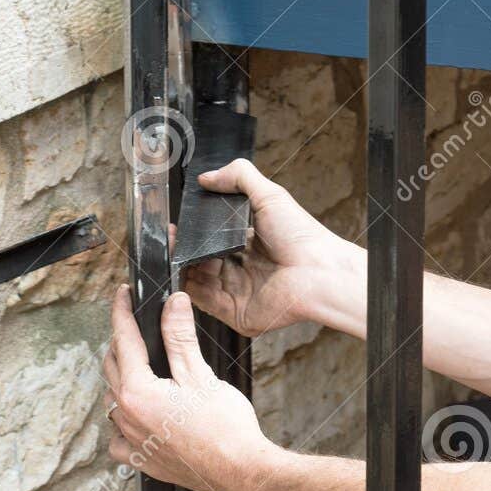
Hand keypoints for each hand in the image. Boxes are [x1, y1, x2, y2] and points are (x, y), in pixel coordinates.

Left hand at [104, 286, 283, 490]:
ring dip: (120, 379)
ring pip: (113, 399)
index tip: (122, 295)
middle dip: (121, 342)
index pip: (124, 340)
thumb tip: (173, 304)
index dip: (122, 312)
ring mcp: (132, 440)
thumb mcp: (201, 374)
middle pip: (112, 367)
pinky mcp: (142, 460)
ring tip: (139, 367)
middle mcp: (127, 416)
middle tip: (136, 327)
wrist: (240, 472)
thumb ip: (180, 337)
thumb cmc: (225, 427)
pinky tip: (137, 417)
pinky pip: (118, 437)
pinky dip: (123, 421)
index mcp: (138, 391)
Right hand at [181, 158, 358, 335]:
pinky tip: (183, 275)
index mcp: (250, 244)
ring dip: (184, 269)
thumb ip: (239, 177)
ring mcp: (239, 293)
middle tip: (171, 239)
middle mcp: (244, 269)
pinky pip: (205, 304)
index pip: (212, 240)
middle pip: (201, 262)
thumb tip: (208, 177)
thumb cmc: (302, 238)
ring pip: (199, 283)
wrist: (319, 272)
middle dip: (184, 251)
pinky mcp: (238, 314)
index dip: (193, 234)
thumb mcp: (270, 195)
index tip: (177, 225)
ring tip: (175, 253)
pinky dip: (190, 291)